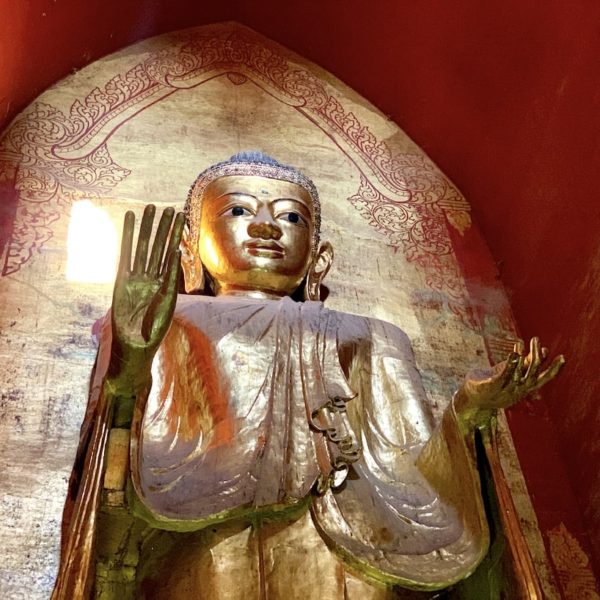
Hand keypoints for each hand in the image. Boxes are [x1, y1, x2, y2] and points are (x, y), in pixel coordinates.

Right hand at [108, 205, 183, 385]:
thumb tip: (175, 253)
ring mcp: (137, 277)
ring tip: (150, 208)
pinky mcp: (122, 280)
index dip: (175, 236)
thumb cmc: (154, 329)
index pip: (172, 253)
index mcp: (166, 283)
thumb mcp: (167, 301)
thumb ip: (171, 277)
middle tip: (168, 207)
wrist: (135, 345)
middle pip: (159, 246)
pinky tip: (130, 222)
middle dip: (164, 227)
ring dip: (147, 227)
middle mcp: (152, 277)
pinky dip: (128, 237)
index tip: (181, 218)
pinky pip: (126, 254)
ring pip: (144, 247)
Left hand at [458, 337, 564, 414]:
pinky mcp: (492, 387)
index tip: (563, 357)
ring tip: (523, 342)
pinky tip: (514, 353)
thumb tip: (544, 350)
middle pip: (532, 373)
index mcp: (525, 388)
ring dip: (521, 356)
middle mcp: (517, 391)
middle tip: (536, 339)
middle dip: (536, 356)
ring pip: (518, 373)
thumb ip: (528, 363)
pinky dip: (510, 365)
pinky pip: (503, 376)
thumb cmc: (494, 384)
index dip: (555, 369)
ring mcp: (505, 390)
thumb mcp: (514, 374)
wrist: (472, 400)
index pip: (543, 379)